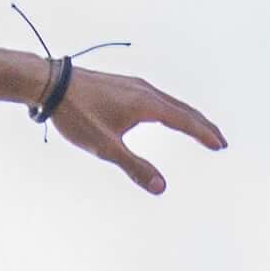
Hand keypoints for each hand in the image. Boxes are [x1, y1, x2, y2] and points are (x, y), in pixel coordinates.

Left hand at [47, 63, 226, 195]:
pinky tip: (162, 114)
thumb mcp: (105, 147)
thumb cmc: (76, 114)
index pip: (185, 121)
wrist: (49, 83)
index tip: (220, 145)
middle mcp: (145, 91)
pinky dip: (170, 108)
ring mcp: (133, 85)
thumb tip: (162, 187)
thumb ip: (135, 167)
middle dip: (202, 125)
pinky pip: (156, 97)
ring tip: (198, 128)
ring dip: (187, 116)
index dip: (204, 134)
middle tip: (218, 140)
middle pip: (182, 109)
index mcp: (147, 104)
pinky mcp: (122, 85)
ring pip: (169, 101)